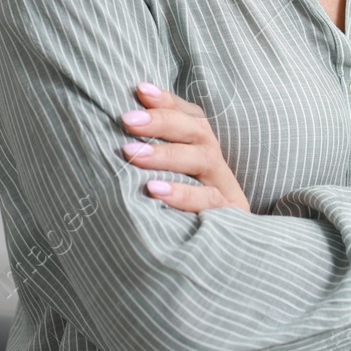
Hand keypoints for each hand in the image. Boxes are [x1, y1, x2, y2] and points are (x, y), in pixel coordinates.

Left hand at [120, 82, 249, 213]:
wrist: (219, 260)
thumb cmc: (179, 213)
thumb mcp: (165, 178)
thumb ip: (149, 151)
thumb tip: (120, 121)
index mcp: (203, 149)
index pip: (190, 116)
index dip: (167, 101)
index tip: (139, 90)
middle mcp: (216, 164)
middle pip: (197, 131)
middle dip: (162, 122)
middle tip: (126, 120)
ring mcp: (225, 190)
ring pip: (203, 159)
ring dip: (166, 154)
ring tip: (132, 154)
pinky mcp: (229, 217)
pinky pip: (209, 202)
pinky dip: (182, 194)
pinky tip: (154, 191)